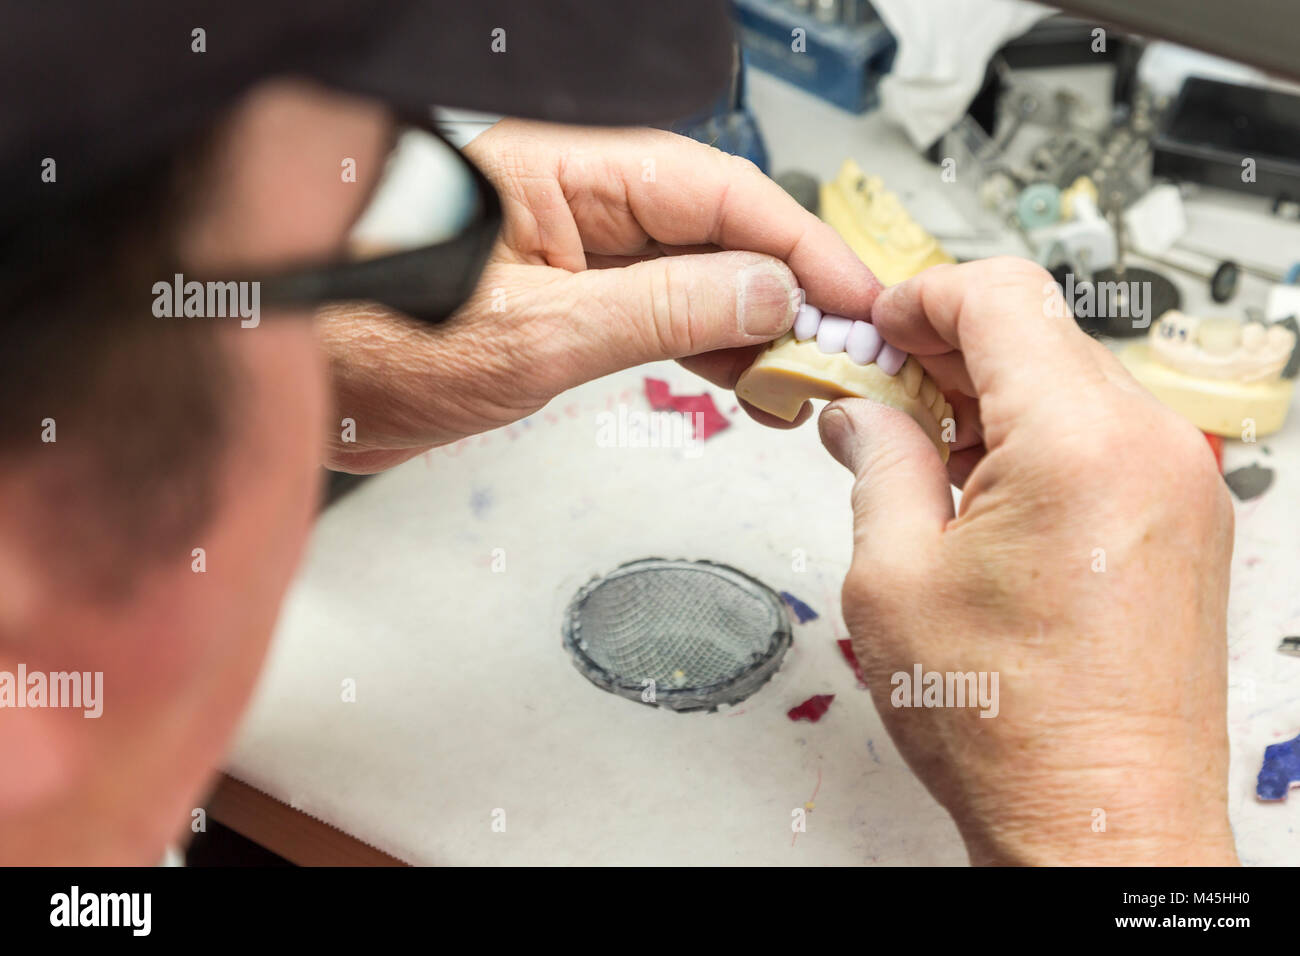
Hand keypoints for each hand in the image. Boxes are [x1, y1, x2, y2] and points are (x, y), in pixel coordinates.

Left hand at [321, 119, 881, 471]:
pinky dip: (708, 345)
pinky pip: (658, 310)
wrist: (290, 383)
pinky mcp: (560, 302)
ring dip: (755, 324)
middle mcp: (572, 202)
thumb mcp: (536, 333)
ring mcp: (569, 253)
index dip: (798, 244)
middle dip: (787, 287)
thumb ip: (662, 309)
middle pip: (716, 228)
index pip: (716, 190)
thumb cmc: (365, 338)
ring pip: (694, 273)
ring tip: (805, 375)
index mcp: (564, 172)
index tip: (854, 296)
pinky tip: (745, 375)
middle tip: (843, 349)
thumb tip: (764, 293)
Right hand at [820, 258, 1237, 864]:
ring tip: (922, 455)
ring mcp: (1178, 483)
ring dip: (990, 396)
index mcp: (1075, 445)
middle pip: (1038, 331)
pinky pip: (1102, 434)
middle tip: (879, 392)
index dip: (922, 296)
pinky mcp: (1182, 519)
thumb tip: (860, 415)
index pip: (999, 296)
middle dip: (948, 348)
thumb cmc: (1014, 729)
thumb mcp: (894, 579)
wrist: (1102, 822)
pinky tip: (979, 489)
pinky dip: (1035, 437)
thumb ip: (874, 465)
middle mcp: (1148, 448)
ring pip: (1070, 380)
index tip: (879, 325)